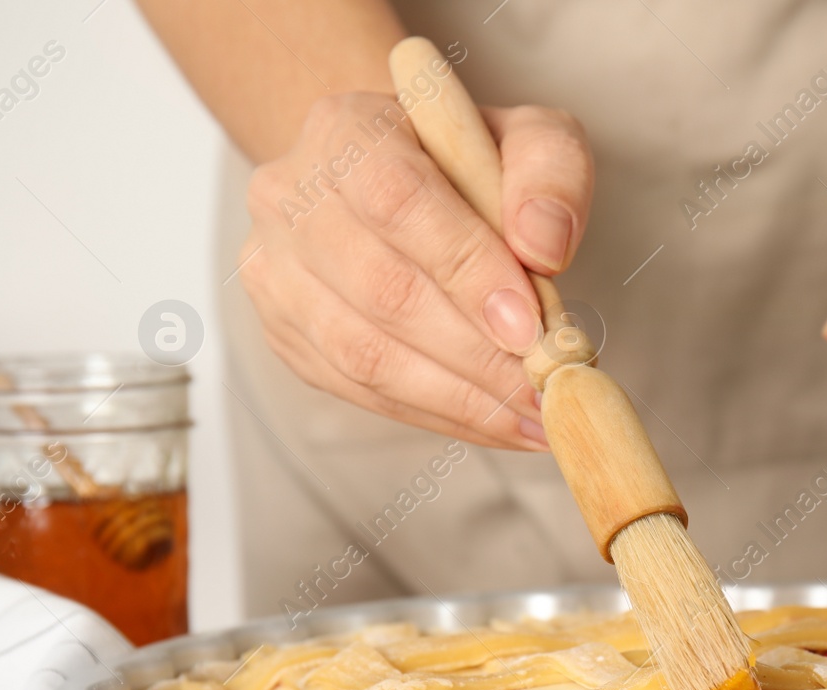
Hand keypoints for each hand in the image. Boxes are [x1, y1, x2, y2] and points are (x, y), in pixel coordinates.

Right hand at [237, 92, 593, 448]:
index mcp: (347, 129)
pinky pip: (362, 391)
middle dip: (477, 354)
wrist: (401, 184)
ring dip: (462, 398)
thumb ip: (551, 175)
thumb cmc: (469, 164)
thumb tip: (543, 245)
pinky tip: (500, 422)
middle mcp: (290, 197)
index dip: (466, 270)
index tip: (529, 327)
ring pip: (365, 355)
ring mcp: (276, 271)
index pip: (398, 200)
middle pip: (382, 290)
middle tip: (548, 387)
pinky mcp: (287, 333)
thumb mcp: (530, 140)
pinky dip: (440, 415)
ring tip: (535, 415)